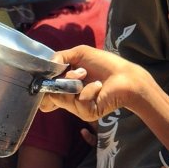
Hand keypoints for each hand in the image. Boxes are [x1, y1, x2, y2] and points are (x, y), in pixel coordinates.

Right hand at [38, 45, 156, 121]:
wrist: (126, 76)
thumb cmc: (105, 64)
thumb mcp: (79, 54)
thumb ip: (60, 57)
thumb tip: (47, 65)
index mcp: (66, 86)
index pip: (45, 93)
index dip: (43, 87)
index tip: (47, 77)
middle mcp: (69, 98)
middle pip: (49, 94)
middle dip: (62, 78)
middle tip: (80, 72)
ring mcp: (77, 107)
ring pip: (60, 97)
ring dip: (75, 81)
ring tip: (89, 77)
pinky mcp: (87, 113)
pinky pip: (79, 100)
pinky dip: (89, 89)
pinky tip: (99, 87)